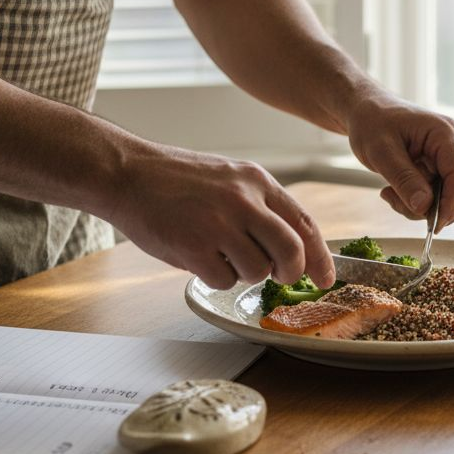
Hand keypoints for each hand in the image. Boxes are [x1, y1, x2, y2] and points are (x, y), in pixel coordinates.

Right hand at [104, 144, 334, 289]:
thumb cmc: (176, 179)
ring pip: (257, 271)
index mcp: (257, 181)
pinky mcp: (194, 246)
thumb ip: (260, 207)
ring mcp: (219, 224)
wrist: (127, 173)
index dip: (320, 257)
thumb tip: (291, 249)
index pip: (304, 223)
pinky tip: (197, 256)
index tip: (326, 278)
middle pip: (291, 252)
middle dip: (291, 273)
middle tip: (278, 276)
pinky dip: (214, 277)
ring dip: (242, 273)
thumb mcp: (229, 178)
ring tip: (218, 252)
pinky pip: (223, 280)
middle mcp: (244, 200)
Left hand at [345, 95, 453, 228]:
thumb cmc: (372, 123)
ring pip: (452, 197)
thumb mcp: (380, 151)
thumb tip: (424, 208)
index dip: (453, 204)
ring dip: (423, 208)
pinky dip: (418, 203)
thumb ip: (404, 179)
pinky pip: (439, 195)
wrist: (367, 111)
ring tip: (390, 195)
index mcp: (445, 134)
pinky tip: (394, 192)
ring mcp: (450, 157)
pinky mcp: (440, 168)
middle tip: (399, 205)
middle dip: (438, 209)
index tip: (435, 225)